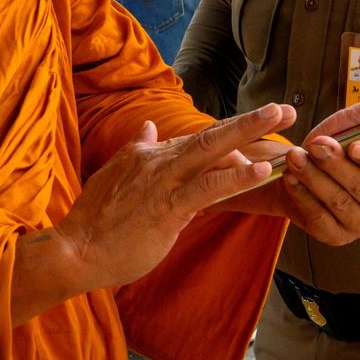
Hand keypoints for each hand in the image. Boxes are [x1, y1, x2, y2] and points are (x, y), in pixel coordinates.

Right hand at [50, 102, 294, 293]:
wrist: (75, 250)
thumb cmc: (97, 220)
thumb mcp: (116, 174)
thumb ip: (137, 149)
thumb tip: (149, 127)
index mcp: (150, 154)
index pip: (199, 139)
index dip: (232, 131)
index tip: (261, 126)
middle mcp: (159, 160)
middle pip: (212, 133)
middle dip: (251, 120)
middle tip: (284, 108)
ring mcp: (164, 181)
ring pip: (212, 149)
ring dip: (249, 133)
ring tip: (281, 122)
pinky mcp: (168, 207)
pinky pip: (208, 187)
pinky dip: (236, 176)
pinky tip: (261, 170)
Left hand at [259, 74, 359, 245]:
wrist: (302, 169)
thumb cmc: (336, 145)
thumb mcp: (357, 121)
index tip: (354, 146)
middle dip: (334, 164)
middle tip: (314, 143)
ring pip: (338, 202)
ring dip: (314, 178)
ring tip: (295, 156)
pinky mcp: (335, 236)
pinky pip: (319, 218)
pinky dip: (302, 196)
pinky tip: (290, 178)